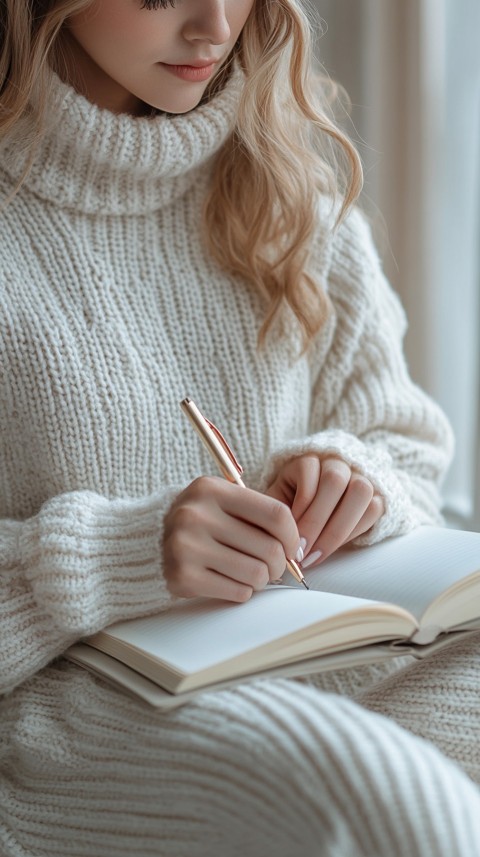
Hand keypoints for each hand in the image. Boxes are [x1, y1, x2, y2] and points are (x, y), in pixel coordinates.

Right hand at [163, 477, 300, 601]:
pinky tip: (229, 581)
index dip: (293, 536)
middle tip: (272, 567)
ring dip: (261, 580)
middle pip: (269, 548)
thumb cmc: (197, 524)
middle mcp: (197, 515)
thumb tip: (296, 549)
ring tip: (249, 573)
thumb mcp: (219, 503)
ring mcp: (187, 547)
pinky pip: (237, 591)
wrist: (144, 545)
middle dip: (278, 564)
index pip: (275, 514)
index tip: (292, 548)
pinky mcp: (183, 576)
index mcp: (211, 490)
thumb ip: (256, 516)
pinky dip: (241, 591)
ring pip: (256, 574)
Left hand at [265, 455, 384, 566]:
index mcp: (309, 458)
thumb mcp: (278, 500)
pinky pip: (374, 508)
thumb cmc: (292, 500)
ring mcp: (361, 473)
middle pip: (334, 481)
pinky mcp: (378, 491)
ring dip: (339, 529)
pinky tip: (335, 548)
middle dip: (317, 522)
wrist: (320, 495)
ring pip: (360, 492)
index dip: (301, 509)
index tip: (290, 539)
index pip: (309, 474)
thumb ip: (276, 512)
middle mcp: (337, 460)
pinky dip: (354, 532)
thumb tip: (274, 540)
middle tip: (303, 552)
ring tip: (319, 555)